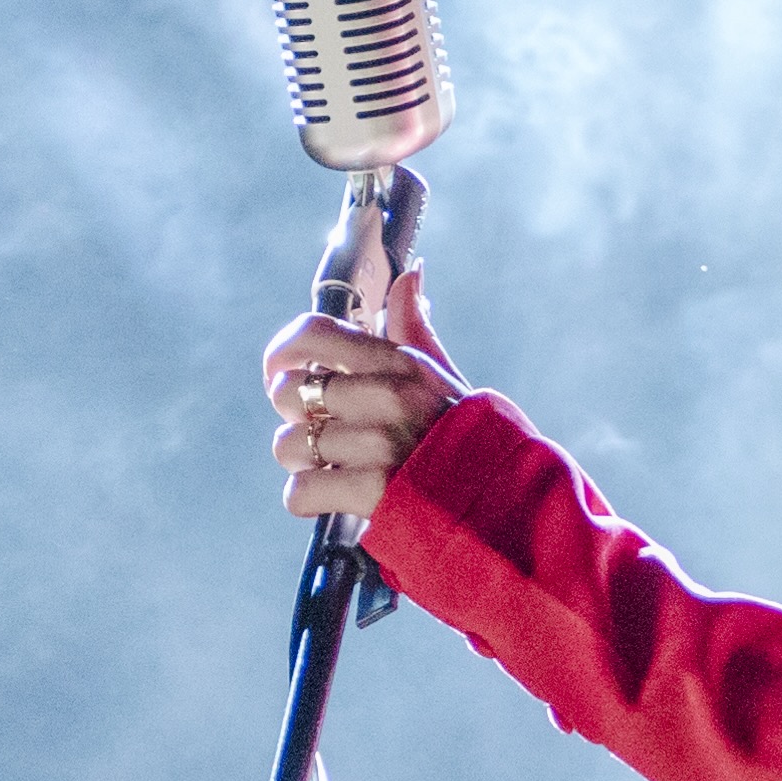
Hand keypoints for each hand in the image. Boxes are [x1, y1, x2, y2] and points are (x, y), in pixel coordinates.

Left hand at [259, 279, 457, 522]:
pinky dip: (309, 500)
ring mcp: (379, 443)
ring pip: (288, 445)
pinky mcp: (371, 490)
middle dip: (296, 419)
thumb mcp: (442, 378)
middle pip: (289, 392)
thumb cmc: (466, 440)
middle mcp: (388, 396)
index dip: (281, 354)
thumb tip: (411, 275)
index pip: (313, 333)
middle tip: (323, 435)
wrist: (503, 505)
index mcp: (400, 363)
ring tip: (335, 469)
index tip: (278, 374)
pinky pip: (299, 491)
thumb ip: (415, 329)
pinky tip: (337, 497)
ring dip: (302, 464)